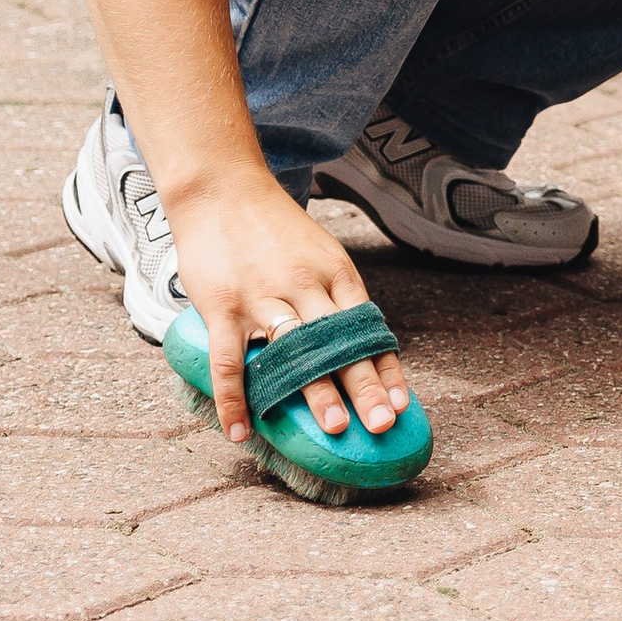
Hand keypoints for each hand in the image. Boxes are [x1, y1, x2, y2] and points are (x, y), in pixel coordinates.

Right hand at [167, 172, 411, 450]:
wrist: (222, 189)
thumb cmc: (274, 228)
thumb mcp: (319, 253)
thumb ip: (334, 296)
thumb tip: (355, 345)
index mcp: (335, 273)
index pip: (367, 328)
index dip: (384, 369)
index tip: (399, 406)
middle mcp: (305, 286)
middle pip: (339, 344)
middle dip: (363, 387)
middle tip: (379, 426)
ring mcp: (262, 297)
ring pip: (295, 353)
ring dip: (316, 393)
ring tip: (334, 429)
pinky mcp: (223, 306)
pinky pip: (230, 362)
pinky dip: (235, 400)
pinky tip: (240, 431)